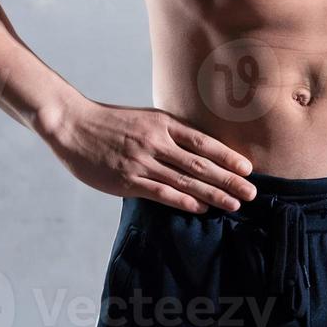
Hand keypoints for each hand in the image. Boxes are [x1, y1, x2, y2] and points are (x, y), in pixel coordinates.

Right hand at [38, 98, 256, 212]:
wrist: (73, 125)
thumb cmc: (111, 122)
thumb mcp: (145, 118)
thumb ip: (169, 132)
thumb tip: (196, 148)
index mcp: (163, 124)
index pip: (204, 142)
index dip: (228, 156)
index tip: (248, 168)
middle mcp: (157, 142)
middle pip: (201, 164)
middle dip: (229, 179)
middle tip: (253, 192)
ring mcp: (142, 162)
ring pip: (185, 181)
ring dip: (213, 194)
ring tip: (235, 204)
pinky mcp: (127, 180)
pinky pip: (161, 192)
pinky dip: (183, 202)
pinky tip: (200, 208)